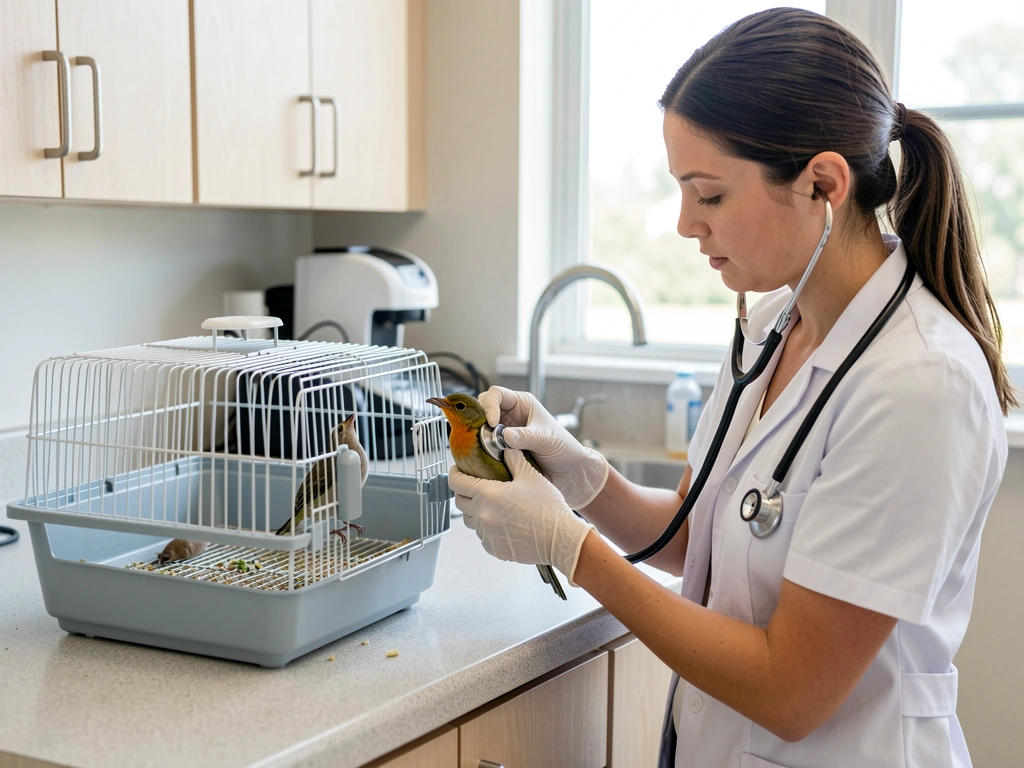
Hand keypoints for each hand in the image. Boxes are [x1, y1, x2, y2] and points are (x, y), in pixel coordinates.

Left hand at [449, 449, 595, 585]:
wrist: (560, 538)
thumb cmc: (548, 507)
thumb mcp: (531, 476)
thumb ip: (514, 460)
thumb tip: (507, 448)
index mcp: (488, 494)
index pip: (457, 482)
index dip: (454, 473)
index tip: (456, 470)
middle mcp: (482, 515)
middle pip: (459, 502)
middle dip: (463, 492)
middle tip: (474, 486)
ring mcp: (487, 534)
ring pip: (471, 521)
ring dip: (476, 511)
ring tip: (491, 505)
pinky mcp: (494, 548)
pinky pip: (483, 536)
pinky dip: (488, 528)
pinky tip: (503, 522)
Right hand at [478, 386, 608, 508]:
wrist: (568, 473)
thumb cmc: (563, 449)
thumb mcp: (545, 439)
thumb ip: (525, 436)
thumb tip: (503, 436)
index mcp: (522, 404)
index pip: (496, 394)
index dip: (490, 405)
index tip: (492, 423)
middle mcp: (510, 415)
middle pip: (483, 407)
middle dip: (479, 419)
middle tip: (481, 434)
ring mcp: (504, 431)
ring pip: (481, 427)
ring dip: (479, 435)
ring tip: (482, 447)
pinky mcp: (501, 448)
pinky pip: (485, 445)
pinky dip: (482, 449)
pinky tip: (485, 457)